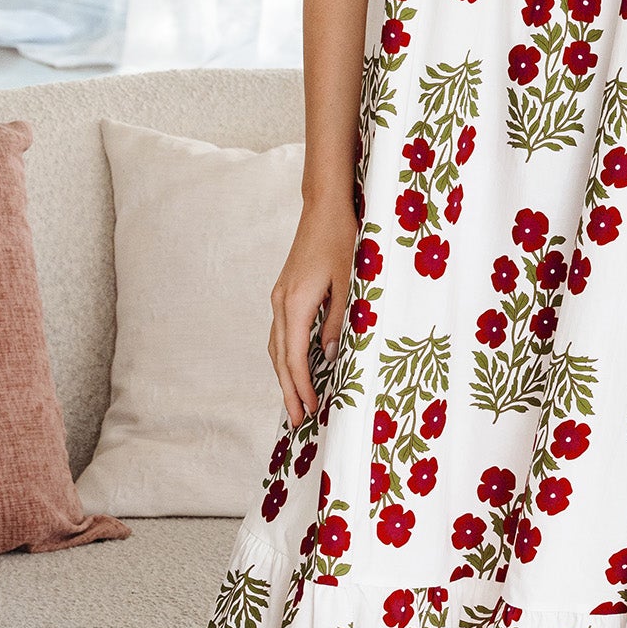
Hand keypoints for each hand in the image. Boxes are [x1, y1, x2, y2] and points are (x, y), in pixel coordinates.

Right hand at [268, 198, 358, 426]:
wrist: (324, 207)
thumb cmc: (342, 240)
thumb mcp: (349, 283)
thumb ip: (338, 321)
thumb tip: (328, 356)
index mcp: (295, 302)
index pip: (295, 356)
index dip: (301, 385)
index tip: (310, 409)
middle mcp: (281, 302)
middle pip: (280, 356)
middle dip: (288, 389)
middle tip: (298, 420)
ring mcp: (279, 297)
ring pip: (276, 345)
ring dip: (285, 375)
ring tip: (295, 401)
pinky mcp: (284, 292)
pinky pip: (280, 332)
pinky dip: (285, 355)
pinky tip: (295, 366)